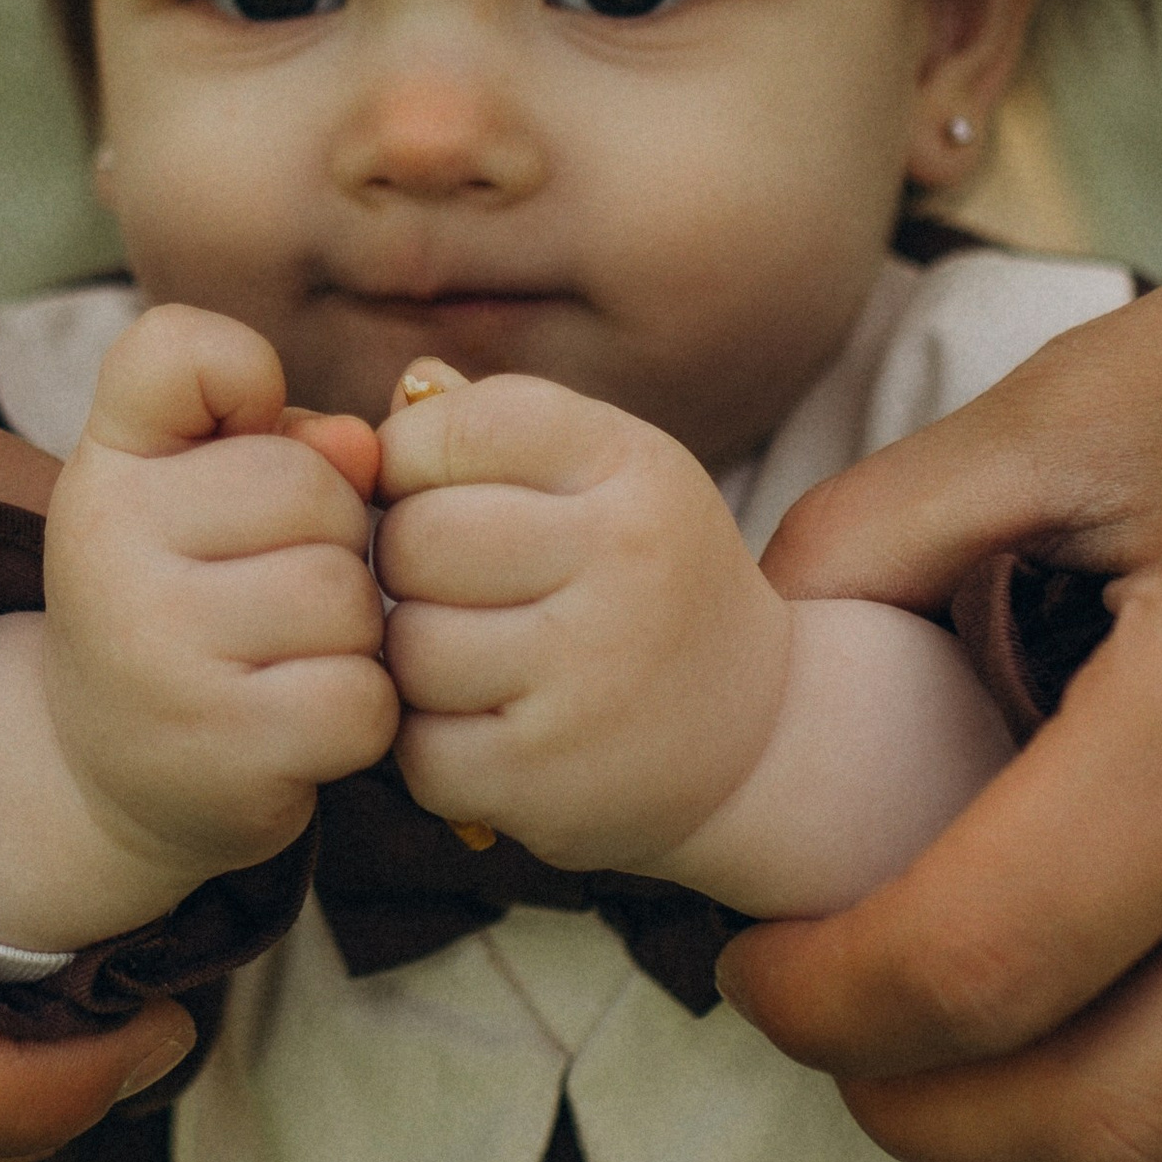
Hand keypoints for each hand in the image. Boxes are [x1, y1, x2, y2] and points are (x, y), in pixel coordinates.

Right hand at [45, 304, 392, 889]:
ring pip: (348, 597)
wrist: (112, 773)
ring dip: (355, 633)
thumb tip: (364, 448)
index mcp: (104, 468)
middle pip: (312, 488)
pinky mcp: (220, 747)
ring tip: (293, 655)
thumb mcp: (202, 496)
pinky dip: (362, 713)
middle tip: (281, 585)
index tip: (241, 434)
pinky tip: (304, 721)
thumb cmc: (193, 601)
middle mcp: (105, 549)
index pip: (176, 351)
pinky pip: (363, 697)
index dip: (242, 376)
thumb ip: (286, 439)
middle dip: (336, 536)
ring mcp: (157, 653)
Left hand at [374, 367, 790, 876]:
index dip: (412, 461)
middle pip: (416, 537)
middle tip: (449, 590)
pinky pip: (417, 746)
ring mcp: (589, 674)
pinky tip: (486, 729)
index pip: (454, 427)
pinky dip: (430, 745)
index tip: (436, 496)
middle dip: (406, 564)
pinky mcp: (547, 776)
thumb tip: (406, 385)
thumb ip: (503, 426)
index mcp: (633, 466)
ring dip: (415, 661)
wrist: (756, 739)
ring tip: (474, 661)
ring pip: (408, 646)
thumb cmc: (648, 586)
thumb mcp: (610, 481)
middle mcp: (624, 559)